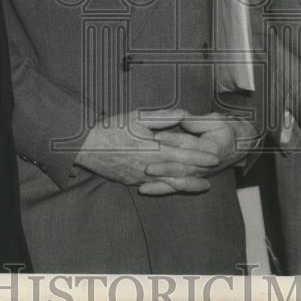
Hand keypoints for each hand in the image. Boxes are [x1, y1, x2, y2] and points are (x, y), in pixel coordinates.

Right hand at [74, 109, 219, 195]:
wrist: (85, 147)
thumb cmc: (111, 129)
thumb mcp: (136, 117)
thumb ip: (162, 118)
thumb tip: (183, 114)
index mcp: (151, 149)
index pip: (181, 154)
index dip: (199, 156)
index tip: (214, 156)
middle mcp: (148, 167)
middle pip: (179, 172)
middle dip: (198, 171)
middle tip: (216, 170)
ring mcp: (140, 177)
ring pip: (169, 183)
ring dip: (188, 184)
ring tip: (204, 185)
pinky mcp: (133, 181)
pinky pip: (156, 187)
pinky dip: (170, 187)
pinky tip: (177, 187)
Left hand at [147, 113, 258, 179]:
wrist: (240, 145)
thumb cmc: (227, 129)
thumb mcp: (217, 120)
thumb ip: (198, 121)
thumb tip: (181, 118)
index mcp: (210, 149)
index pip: (188, 144)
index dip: (171, 140)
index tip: (155, 137)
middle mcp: (204, 165)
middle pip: (181, 167)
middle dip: (163, 167)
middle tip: (146, 166)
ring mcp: (199, 174)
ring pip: (177, 181)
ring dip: (160, 182)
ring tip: (142, 183)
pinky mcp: (193, 179)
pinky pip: (176, 188)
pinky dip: (161, 189)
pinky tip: (144, 189)